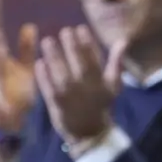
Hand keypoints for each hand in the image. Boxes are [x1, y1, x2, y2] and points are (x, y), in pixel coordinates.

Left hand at [33, 25, 125, 145]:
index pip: (95, 58)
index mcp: (101, 81)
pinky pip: (49, 89)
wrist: (90, 133)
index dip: (87, 42)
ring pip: (62, 74)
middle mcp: (86, 87)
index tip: (79, 28)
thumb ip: (115, 62)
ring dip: (55, 57)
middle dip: (71, 46)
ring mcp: (71, 96)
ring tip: (47, 40)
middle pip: (78, 64)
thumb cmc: (101, 104)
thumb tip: (123, 40)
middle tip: (63, 30)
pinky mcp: (56, 105)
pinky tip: (38, 63)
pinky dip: (44, 77)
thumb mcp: (113, 84)